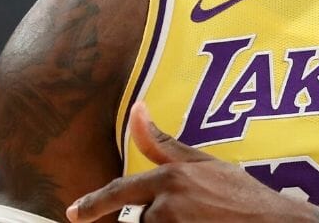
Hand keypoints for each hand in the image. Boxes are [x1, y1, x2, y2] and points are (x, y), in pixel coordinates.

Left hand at [65, 101, 318, 222]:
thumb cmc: (244, 195)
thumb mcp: (206, 164)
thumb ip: (165, 143)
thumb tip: (136, 107)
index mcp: (171, 178)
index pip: (120, 192)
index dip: (94, 204)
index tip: (74, 213)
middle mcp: (167, 205)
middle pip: (141, 219)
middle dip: (159, 220)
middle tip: (195, 214)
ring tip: (204, 220)